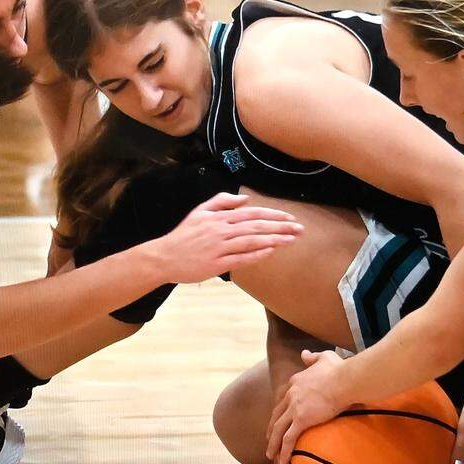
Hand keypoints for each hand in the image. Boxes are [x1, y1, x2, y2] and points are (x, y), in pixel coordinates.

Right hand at [154, 193, 302, 283]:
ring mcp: (219, 247)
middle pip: (256, 226)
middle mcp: (221, 230)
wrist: (164, 256)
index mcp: (219, 217)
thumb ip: (221, 201)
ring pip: (251, 241)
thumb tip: (244, 199)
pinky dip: (257, 254)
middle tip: (299, 229)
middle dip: (280, 226)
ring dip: (274, 239)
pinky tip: (271, 252)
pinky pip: (241, 258)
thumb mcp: (199, 211)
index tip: (290, 217)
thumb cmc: (183, 235)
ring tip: (291, 240)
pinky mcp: (216, 264)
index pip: (252, 213)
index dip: (273, 214)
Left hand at [266, 349, 347, 463]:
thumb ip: (313, 356)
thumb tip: (304, 353)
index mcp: (295, 382)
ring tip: (270, 455)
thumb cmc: (340, 369)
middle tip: (270, 438)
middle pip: (276, 415)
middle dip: (272, 428)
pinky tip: (282, 462)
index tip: (279, 419)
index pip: (284, 399)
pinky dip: (284, 451)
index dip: (280, 410)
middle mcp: (291, 395)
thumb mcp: (325, 357)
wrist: (345, 380)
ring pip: (278, 429)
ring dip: (273, 444)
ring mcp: (295, 408)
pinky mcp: (302, 420)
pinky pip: (289, 439)